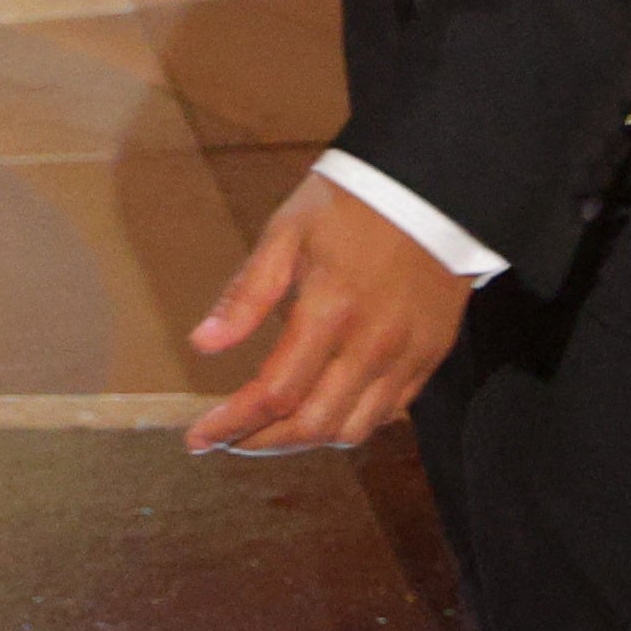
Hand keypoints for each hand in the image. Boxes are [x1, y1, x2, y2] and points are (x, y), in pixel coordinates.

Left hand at [183, 168, 471, 455]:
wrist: (430, 188)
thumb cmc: (350, 204)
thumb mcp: (286, 232)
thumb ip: (247, 294)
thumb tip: (203, 344)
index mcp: (329, 311)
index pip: (274, 394)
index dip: (232, 424)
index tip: (199, 438)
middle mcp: (371, 345)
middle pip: (312, 425)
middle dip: (261, 442)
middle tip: (228, 439)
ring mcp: (405, 357)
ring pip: (351, 430)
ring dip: (305, 440)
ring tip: (269, 428)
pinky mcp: (430, 358)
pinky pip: (387, 414)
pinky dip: (348, 423)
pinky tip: (322, 409)